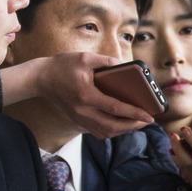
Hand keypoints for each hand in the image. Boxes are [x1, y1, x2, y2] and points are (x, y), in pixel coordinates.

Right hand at [1, 53, 152, 138]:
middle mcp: (83, 111)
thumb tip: (126, 66)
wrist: (41, 78)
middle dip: (133, 125)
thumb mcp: (85, 58)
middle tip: (147, 121)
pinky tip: (122, 124)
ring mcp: (79, 118)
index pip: (115, 109)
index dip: (135, 114)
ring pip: (106, 132)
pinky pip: (99, 131)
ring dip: (124, 130)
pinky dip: (113, 130)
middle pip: (113, 126)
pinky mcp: (78, 121)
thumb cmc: (63, 66)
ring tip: (138, 123)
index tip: (149, 116)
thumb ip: (107, 61)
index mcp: (86, 95)